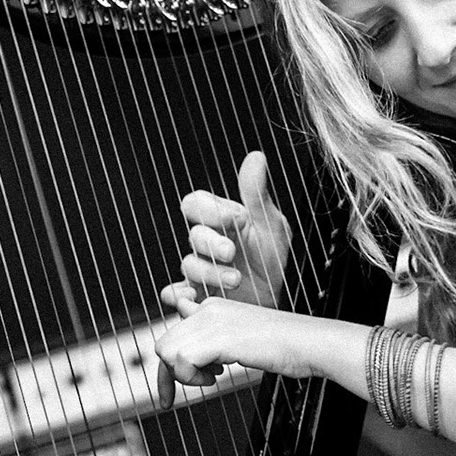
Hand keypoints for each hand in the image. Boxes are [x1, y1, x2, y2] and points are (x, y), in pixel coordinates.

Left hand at [154, 296, 321, 408]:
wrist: (309, 342)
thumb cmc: (285, 347)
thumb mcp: (241, 342)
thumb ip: (214, 345)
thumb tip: (191, 360)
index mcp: (213, 308)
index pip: (174, 333)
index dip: (171, 361)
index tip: (174, 386)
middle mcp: (207, 309)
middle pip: (163, 344)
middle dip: (171, 374)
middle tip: (192, 388)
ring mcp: (211, 321)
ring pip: (166, 351)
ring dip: (183, 375)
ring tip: (210, 379)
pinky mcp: (218, 338)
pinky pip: (180, 361)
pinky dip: (191, 377)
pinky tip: (215, 378)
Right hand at [159, 151, 290, 312]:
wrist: (280, 299)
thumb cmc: (275, 261)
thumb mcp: (272, 226)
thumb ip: (257, 195)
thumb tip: (256, 157)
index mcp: (222, 221)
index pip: (196, 204)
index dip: (209, 210)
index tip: (235, 218)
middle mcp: (208, 244)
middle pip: (194, 235)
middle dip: (212, 244)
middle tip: (231, 252)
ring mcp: (203, 270)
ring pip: (188, 265)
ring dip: (210, 272)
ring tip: (235, 279)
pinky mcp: (200, 296)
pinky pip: (176, 293)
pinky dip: (179, 296)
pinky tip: (193, 298)